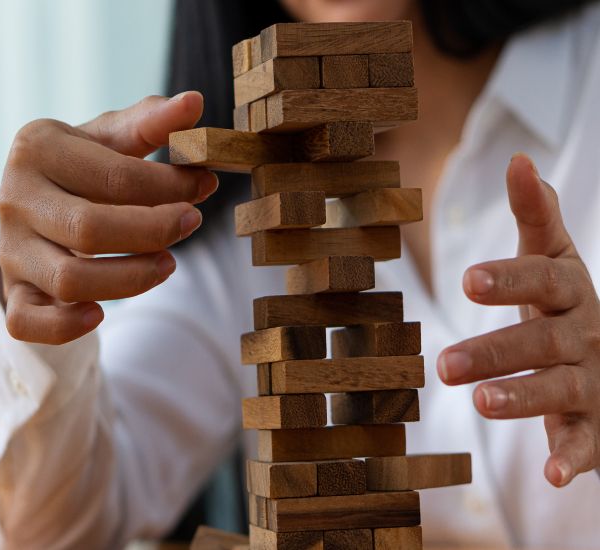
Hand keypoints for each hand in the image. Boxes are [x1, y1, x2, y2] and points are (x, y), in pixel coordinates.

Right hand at [0, 92, 216, 344]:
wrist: (35, 204)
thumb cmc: (83, 168)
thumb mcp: (111, 139)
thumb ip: (152, 122)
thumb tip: (194, 103)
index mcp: (35, 148)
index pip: (114, 176)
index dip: (169, 186)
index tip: (204, 186)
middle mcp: (13, 197)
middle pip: (89, 229)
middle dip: (152, 231)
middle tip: (191, 224)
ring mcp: (9, 249)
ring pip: (69, 280)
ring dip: (129, 279)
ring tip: (168, 265)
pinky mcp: (12, 291)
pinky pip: (29, 322)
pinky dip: (65, 326)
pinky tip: (100, 313)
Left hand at [438, 153, 599, 486]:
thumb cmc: (564, 304)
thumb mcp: (554, 258)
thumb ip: (536, 215)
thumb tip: (519, 160)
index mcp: (571, 291)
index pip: (542, 279)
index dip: (507, 279)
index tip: (466, 280)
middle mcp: (586, 334)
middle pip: (541, 341)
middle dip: (495, 351)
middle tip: (442, 364)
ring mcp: (594, 381)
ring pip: (559, 388)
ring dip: (522, 398)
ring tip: (480, 404)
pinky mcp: (596, 425)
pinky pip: (586, 442)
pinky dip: (573, 457)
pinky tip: (554, 474)